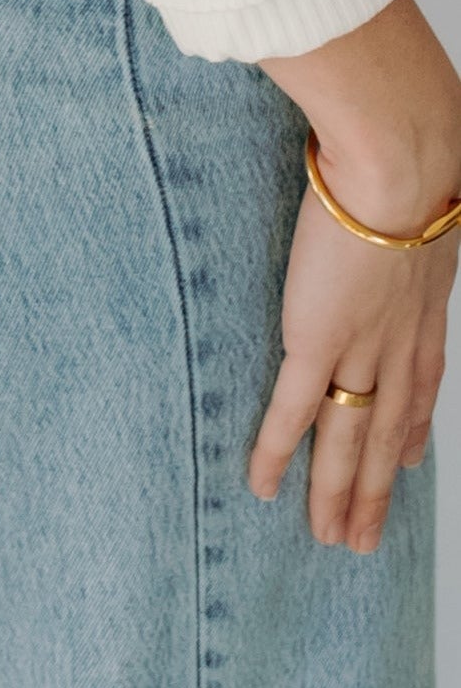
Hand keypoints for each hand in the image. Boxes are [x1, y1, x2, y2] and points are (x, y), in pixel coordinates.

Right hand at [251, 0, 460, 547]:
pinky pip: (296, 411)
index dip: (414, 428)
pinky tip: (264, 487)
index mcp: (424, 304)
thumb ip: (401, 199)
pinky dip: (279, 454)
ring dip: (341, 495)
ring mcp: (361, 344)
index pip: (422, 385)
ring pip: (352, 441)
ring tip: (331, 541)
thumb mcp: (421, 186)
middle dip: (378, 489)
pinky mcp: (318, 338)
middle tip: (365, 538)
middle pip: (390, 433)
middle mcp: (401, 340)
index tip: (410, 462)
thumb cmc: (410, 146)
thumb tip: (380, 177)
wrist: (404, 154)